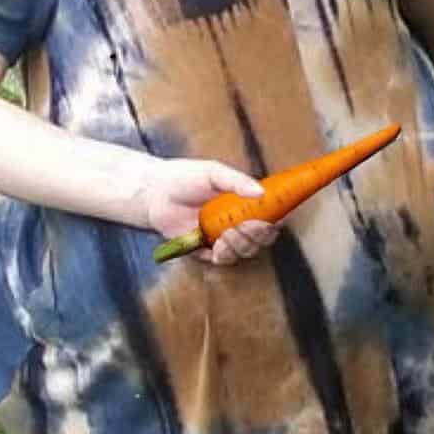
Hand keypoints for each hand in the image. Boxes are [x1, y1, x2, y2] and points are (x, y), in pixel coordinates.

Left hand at [139, 158, 277, 266]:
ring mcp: (223, 238)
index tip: (278, 218)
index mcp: (245, 203)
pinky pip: (224, 260)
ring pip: (246, 251)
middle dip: (259, 235)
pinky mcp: (206, 251)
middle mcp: (238, 222)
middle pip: (262, 238)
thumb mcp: (214, 172)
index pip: (271, 215)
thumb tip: (261, 192)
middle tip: (249, 226)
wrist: (154, 193)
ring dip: (241, 244)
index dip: (279, 219)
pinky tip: (217, 244)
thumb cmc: (185, 178)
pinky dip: (225, 254)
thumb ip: (237, 181)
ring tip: (227, 233)